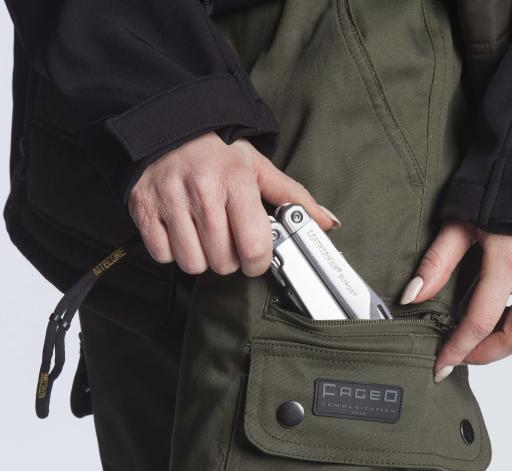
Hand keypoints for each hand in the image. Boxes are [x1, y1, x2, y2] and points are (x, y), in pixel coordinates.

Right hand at [128, 132, 339, 276]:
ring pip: (193, 264)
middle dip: (229, 259)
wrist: (165, 125)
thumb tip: (327, 222)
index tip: (255, 256)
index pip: (253, 246)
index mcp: (235, 180)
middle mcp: (201, 190)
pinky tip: (180, 232)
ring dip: (201, 258)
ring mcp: (170, 200)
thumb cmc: (215, 150)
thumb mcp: (256, 166)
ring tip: (203, 236)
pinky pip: (163, 256)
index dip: (257, 261)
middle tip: (227, 239)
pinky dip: (172, 252)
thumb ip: (291, 197)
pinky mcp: (144, 209)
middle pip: (223, 261)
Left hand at [399, 220, 511, 380]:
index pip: (480, 322)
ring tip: (481, 338)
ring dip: (509, 340)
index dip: (458, 350)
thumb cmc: (497, 183)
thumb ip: (437, 263)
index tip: (442, 364)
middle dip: (488, 354)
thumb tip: (413, 297)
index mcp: (510, 259)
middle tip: (462, 355)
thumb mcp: (460, 221)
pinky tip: (505, 317)